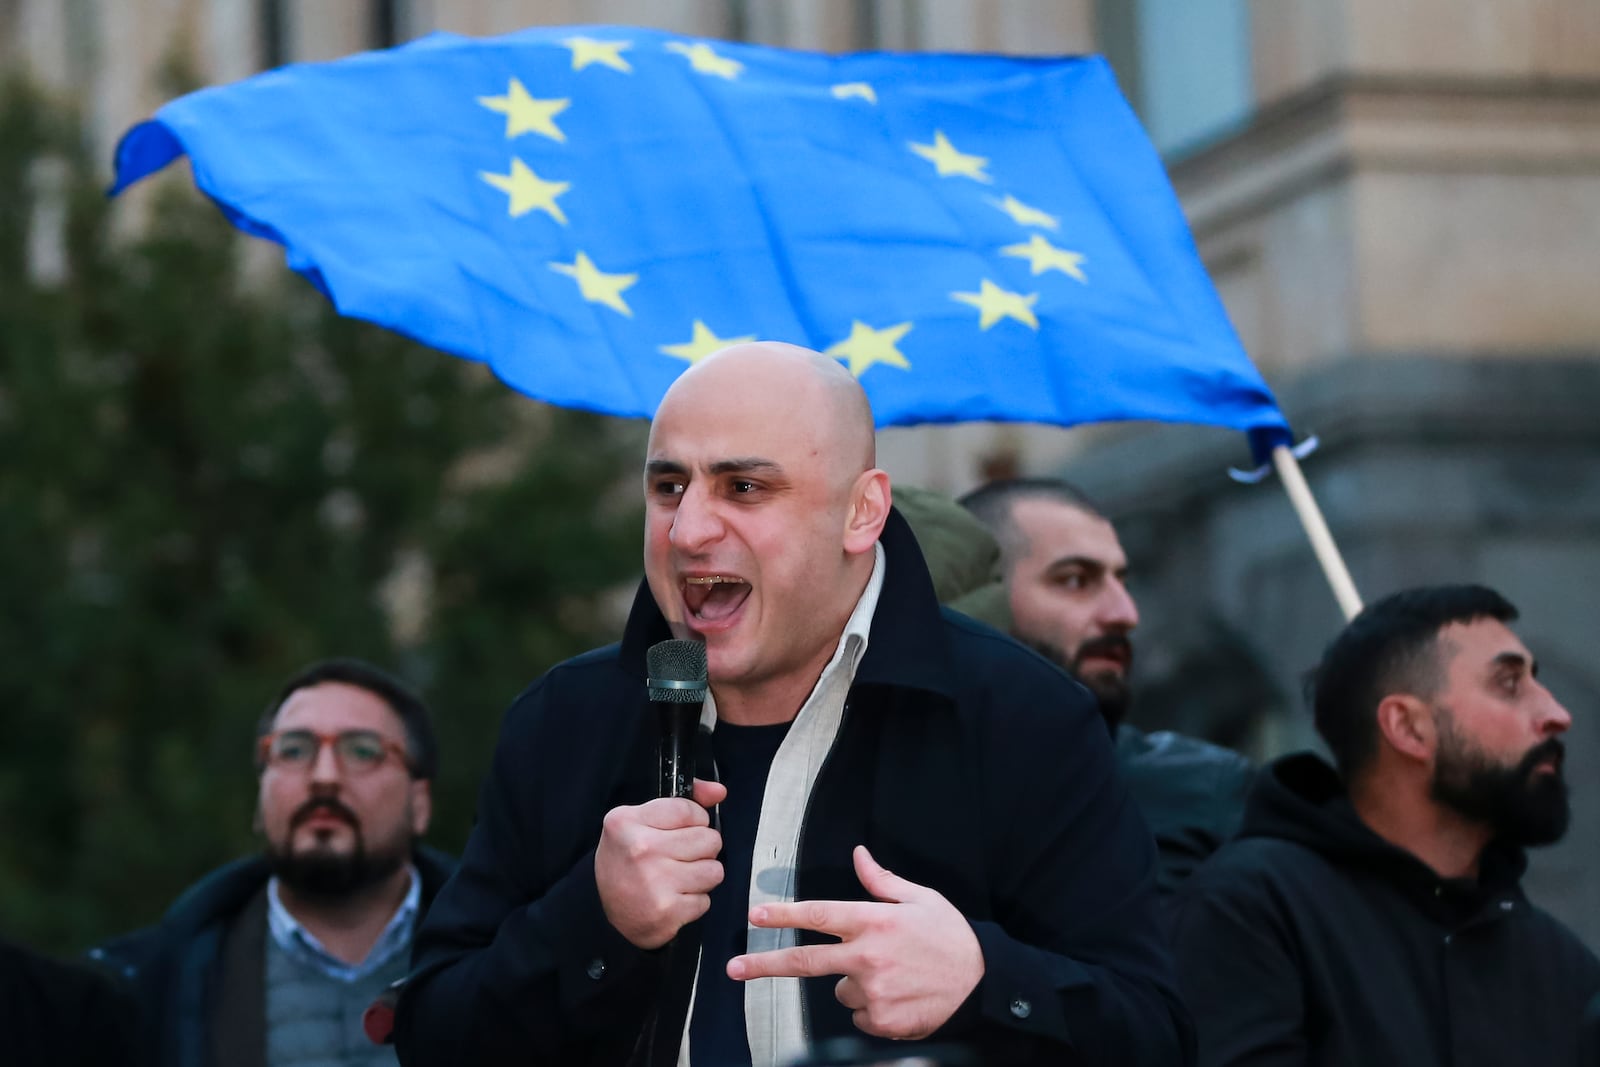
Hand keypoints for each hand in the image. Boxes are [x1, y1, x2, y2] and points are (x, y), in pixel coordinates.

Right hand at [594, 778, 725, 948]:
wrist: (603, 912)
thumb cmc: (627, 862)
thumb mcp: (641, 821)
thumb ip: (683, 802)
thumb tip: (719, 791)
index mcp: (628, 821)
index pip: (689, 810)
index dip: (695, 820)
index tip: (683, 830)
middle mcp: (641, 849)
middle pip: (709, 839)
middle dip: (702, 849)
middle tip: (680, 857)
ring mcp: (654, 882)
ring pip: (714, 871)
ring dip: (701, 876)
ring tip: (678, 879)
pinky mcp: (666, 911)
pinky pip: (705, 901)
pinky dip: (693, 902)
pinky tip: (673, 899)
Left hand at [726, 845, 983, 1038]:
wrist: (983, 982)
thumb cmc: (950, 937)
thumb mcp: (920, 898)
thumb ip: (882, 881)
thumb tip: (858, 856)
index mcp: (874, 922)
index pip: (819, 914)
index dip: (783, 915)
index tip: (756, 916)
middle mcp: (868, 957)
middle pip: (804, 961)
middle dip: (763, 964)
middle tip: (735, 968)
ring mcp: (873, 992)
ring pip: (839, 989)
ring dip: (854, 983)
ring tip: (891, 975)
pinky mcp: (882, 1021)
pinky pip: (859, 1015)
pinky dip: (871, 1008)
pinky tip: (898, 995)